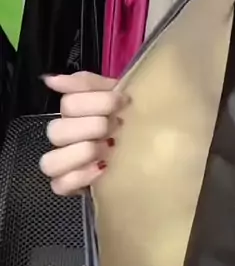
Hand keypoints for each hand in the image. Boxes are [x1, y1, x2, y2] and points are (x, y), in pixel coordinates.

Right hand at [40, 71, 124, 194]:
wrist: (153, 144)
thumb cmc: (130, 115)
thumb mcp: (115, 91)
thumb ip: (85, 83)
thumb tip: (50, 80)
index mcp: (73, 112)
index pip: (68, 103)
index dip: (98, 102)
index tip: (124, 101)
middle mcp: (65, 136)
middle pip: (57, 131)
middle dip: (93, 127)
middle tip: (117, 127)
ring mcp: (66, 162)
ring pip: (50, 162)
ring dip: (81, 153)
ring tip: (108, 149)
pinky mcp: (72, 184)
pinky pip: (59, 185)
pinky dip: (79, 177)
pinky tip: (102, 169)